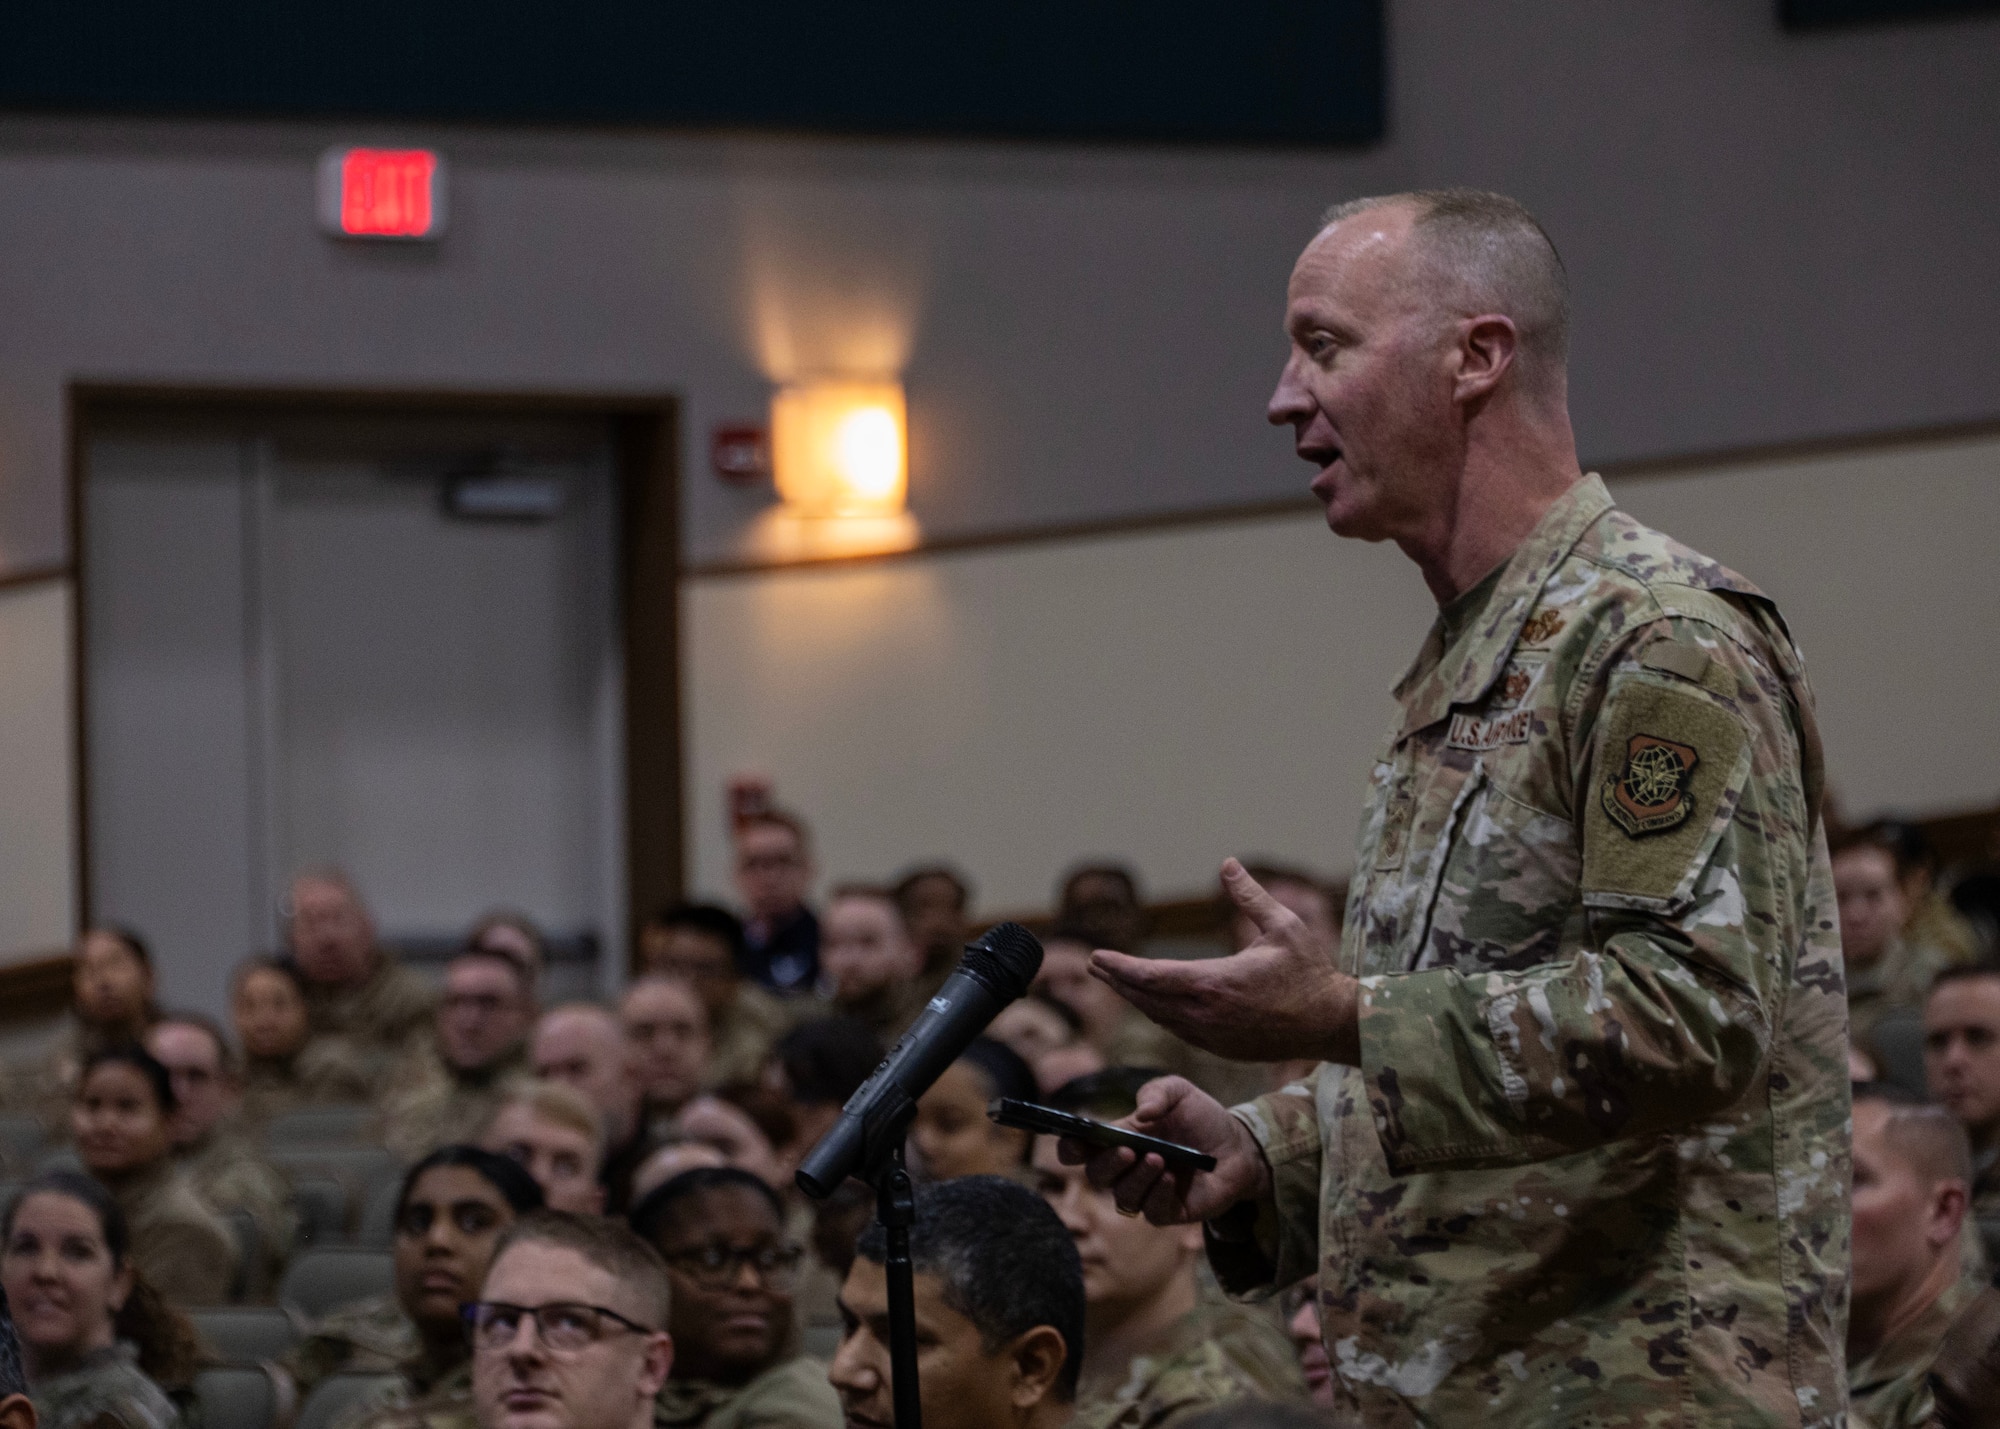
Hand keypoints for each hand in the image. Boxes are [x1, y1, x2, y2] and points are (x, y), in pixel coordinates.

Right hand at [1058, 1075, 1269, 1223]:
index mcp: (1120, 1139)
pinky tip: (1170, 1179)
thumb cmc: (1202, 1118)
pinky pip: (1150, 1212)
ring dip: (1136, 1178)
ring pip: (1122, 1196)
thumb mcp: (1180, 1092)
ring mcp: (1146, 1192)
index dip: (1070, 1147)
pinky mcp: (1168, 1211)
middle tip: (1128, 1150)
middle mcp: (1128, 1169)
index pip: (1081, 1149)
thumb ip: (1156, 1092)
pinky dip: (1156, 1194)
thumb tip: (1140, 1114)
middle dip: (1107, 1163)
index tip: (1073, 1139)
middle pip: (1097, 1176)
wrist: (1239, 1146)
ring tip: (1158, 1159)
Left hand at [1089, 858, 1358, 1063]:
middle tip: (1096, 965)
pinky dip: (1160, 1014)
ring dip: (1137, 998)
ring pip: (1161, 1017)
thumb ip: (1249, 896)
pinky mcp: (1222, 1049)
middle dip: (1118, 981)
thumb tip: (1227, 863)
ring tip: (1117, 981)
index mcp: (1216, 983)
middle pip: (1147, 999)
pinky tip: (1153, 1003)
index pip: (1153, 976)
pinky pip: (1180, 1030)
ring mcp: (1213, 1036)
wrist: (1331, 1024)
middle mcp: (1207, 1014)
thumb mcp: (1284, 926)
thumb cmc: (1310, 972)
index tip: (1096, 956)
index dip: (1120, 967)